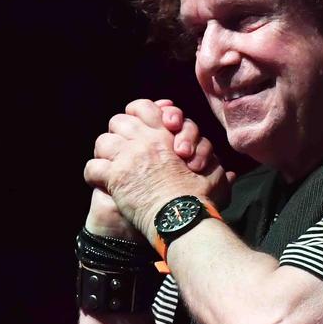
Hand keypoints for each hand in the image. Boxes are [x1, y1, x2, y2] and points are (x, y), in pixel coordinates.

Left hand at [85, 99, 233, 238]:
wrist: (183, 216)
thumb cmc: (201, 198)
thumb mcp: (215, 177)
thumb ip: (217, 170)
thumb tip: (229, 175)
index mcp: (166, 134)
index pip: (145, 107)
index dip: (140, 113)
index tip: (144, 127)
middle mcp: (144, 140)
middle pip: (118, 121)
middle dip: (119, 132)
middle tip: (125, 149)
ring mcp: (126, 157)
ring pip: (102, 142)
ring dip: (105, 153)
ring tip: (111, 166)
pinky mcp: (113, 177)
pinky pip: (93, 168)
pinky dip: (94, 175)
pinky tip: (102, 183)